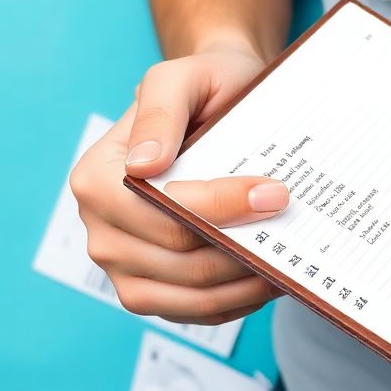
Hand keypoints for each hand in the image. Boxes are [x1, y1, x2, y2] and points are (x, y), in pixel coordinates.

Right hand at [69, 45, 286, 324]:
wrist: (216, 106)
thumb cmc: (202, 88)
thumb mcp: (182, 79)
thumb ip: (160, 110)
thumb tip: (144, 165)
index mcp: (97, 180)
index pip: (166, 214)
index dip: (224, 208)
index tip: (276, 193)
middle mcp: (101, 230)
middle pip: (184, 261)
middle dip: (245, 247)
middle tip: (293, 227)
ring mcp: (124, 267)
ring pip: (193, 296)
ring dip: (246, 282)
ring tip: (289, 259)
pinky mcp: (152, 291)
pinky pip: (197, 312)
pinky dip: (238, 301)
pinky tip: (270, 277)